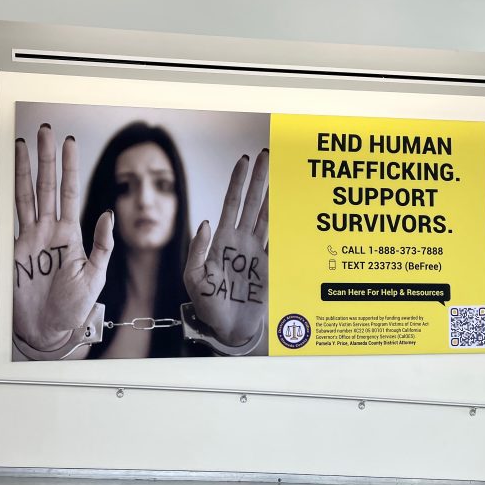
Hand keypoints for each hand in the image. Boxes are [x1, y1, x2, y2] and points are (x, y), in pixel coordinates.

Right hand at [14, 125, 113, 350]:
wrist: (48, 331)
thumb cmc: (74, 307)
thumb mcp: (95, 276)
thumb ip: (102, 245)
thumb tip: (107, 213)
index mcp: (71, 234)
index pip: (70, 192)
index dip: (69, 167)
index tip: (69, 143)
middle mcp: (50, 231)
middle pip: (48, 186)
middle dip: (46, 158)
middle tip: (44, 131)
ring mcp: (31, 239)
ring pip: (28, 195)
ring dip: (26, 170)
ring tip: (23, 144)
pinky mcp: (15, 250)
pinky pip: (12, 216)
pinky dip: (9, 196)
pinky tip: (9, 176)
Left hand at [184, 149, 268, 346]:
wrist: (227, 330)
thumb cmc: (207, 306)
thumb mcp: (193, 278)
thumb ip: (198, 250)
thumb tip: (207, 223)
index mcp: (221, 241)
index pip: (231, 204)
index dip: (237, 182)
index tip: (245, 160)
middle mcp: (240, 242)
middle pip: (251, 203)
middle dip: (258, 179)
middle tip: (266, 155)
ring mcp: (256, 253)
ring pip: (266, 216)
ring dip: (272, 194)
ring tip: (279, 172)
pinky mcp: (269, 266)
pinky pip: (278, 240)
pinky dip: (286, 224)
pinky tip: (290, 206)